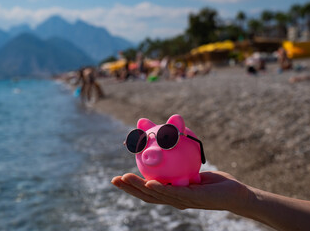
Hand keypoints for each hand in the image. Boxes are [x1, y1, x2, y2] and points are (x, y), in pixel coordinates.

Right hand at [111, 171, 249, 211]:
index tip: (117, 178)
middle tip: (114, 180)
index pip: (148, 191)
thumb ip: (179, 166)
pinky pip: (174, 193)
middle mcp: (175, 200)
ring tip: (124, 178)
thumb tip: (167, 149)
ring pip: (156, 195)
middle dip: (129, 188)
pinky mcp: (193, 198)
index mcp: (172, 194)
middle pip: (147, 195)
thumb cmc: (216, 184)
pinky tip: (149, 182)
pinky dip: (160, 188)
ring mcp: (183, 201)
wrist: (237, 194)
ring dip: (139, 187)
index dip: (131, 187)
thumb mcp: (193, 172)